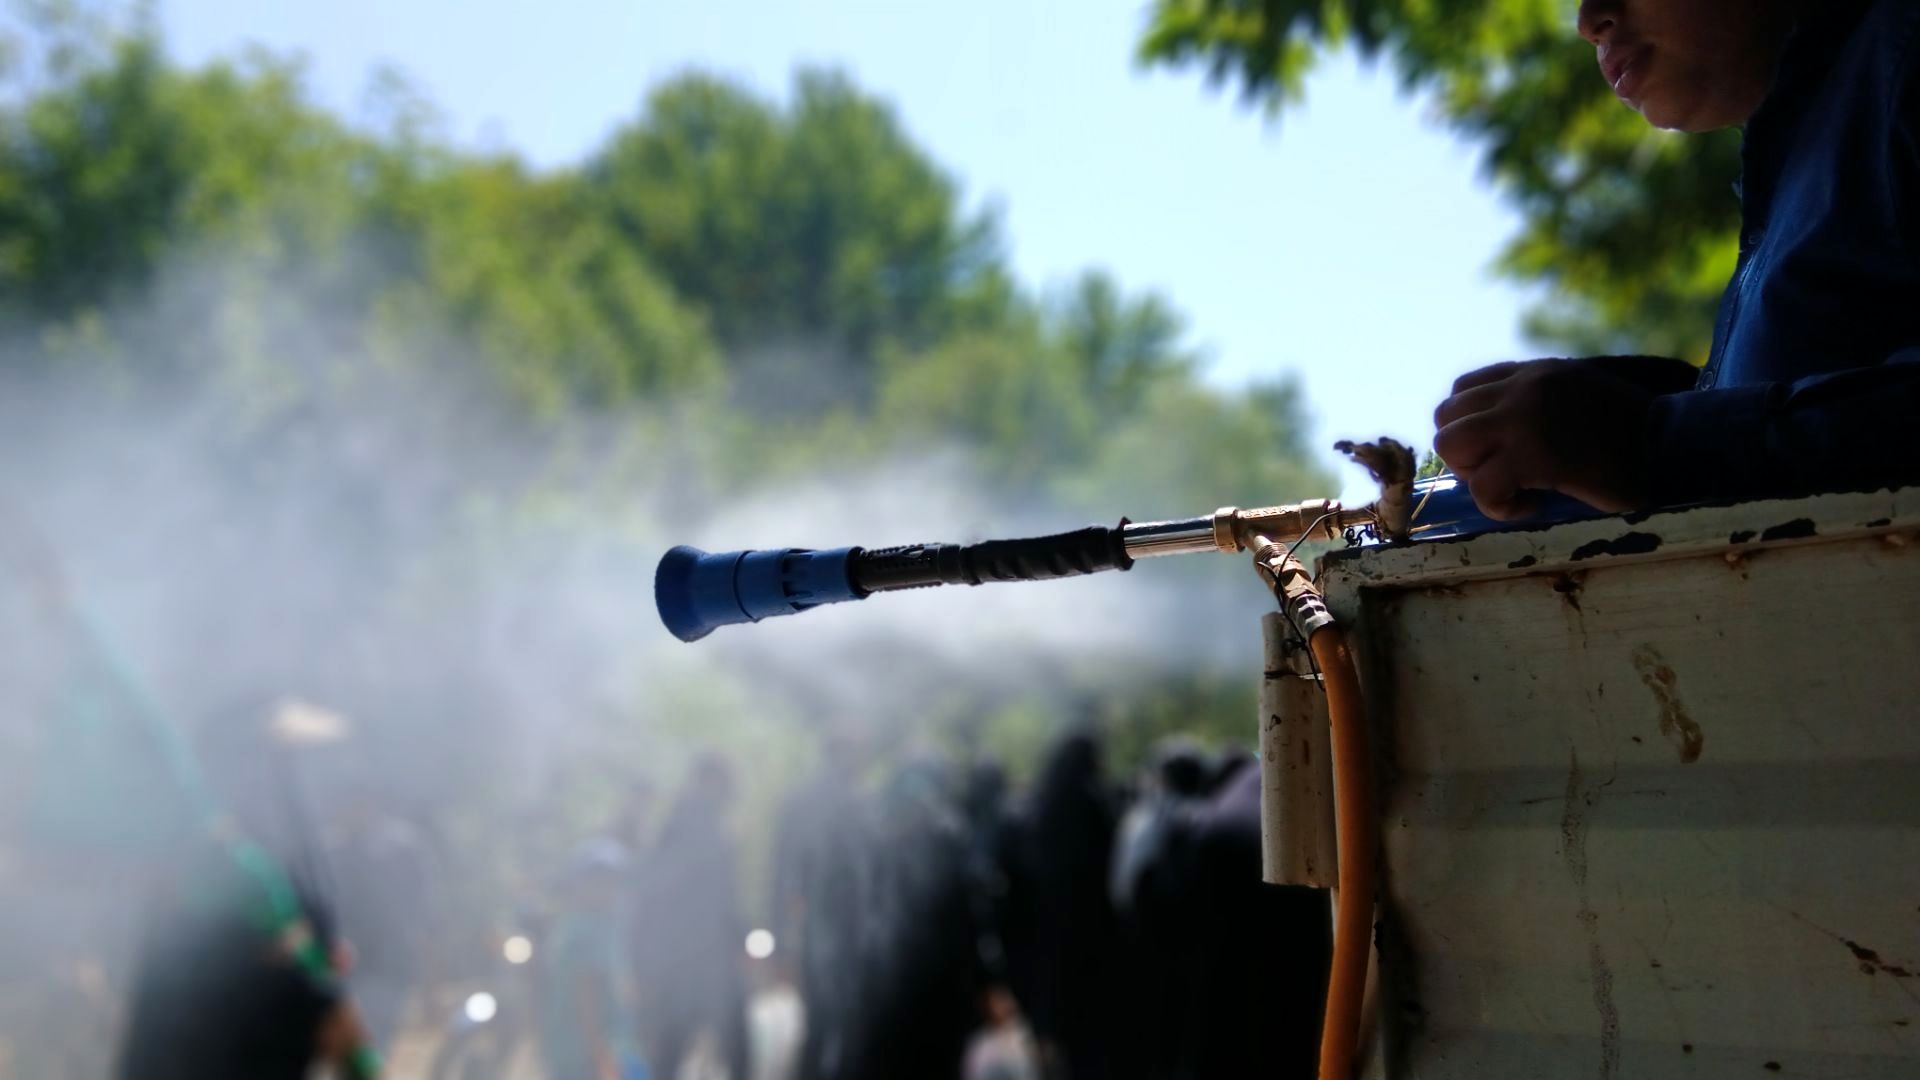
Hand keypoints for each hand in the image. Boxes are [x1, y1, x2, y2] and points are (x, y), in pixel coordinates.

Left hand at [1434, 358, 1663, 519]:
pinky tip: (1532, 508)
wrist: (1678, 446)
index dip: (1471, 428)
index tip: (1500, 451)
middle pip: (1446, 417)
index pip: (1463, 389)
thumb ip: (1539, 405)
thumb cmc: (1637, 435)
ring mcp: (1525, 418)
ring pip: (1451, 445)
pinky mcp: (1535, 455)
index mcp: (1535, 373)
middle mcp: (1523, 387)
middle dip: (1466, 454)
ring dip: (1476, 476)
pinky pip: (1482, 485)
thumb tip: (1492, 441)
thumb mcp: (1580, 399)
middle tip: (1505, 474)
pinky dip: (1499, 507)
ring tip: (1517, 489)